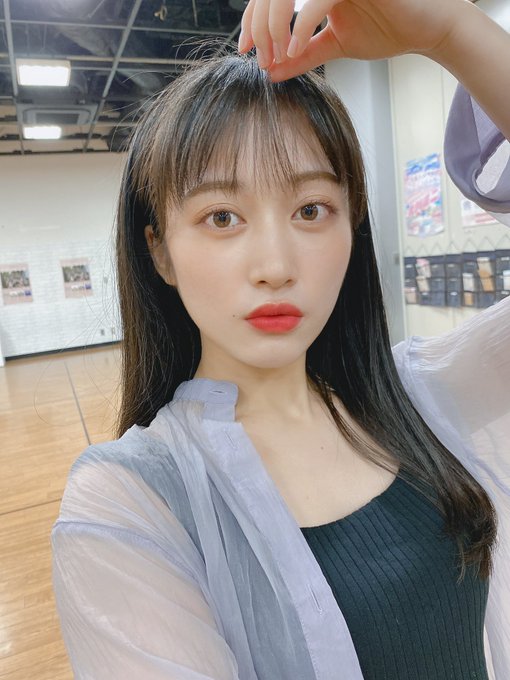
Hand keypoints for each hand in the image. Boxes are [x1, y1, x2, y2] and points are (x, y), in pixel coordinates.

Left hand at [238, 0, 470, 81]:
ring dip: (274, 24)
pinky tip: (295, 48)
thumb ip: (303, 55)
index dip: (253, 22)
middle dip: (260, 26)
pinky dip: (301, 23)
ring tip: (276, 55)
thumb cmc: (388, 28)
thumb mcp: (335, 46)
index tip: (247, 51)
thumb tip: (270, 72)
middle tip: (262, 58)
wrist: (427, 29)